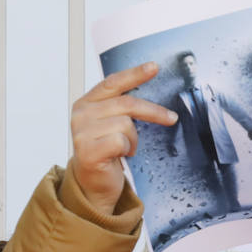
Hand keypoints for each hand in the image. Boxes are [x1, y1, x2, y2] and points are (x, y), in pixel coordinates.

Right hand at [70, 62, 178, 209]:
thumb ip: (120, 107)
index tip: (154, 67)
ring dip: (133, 139)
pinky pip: (120, 141)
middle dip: (153, 112)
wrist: (93, 184)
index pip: (113, 83)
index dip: (135, 74)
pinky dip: (126, 149)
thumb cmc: (106, 153)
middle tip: (170, 118)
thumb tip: (146, 90)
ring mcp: (82, 132)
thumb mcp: (110, 124)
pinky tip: (120, 156)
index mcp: (86, 103)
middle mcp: (81, 114)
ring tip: (126, 148)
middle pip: (127, 103)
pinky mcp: (87, 150)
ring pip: (126, 124)